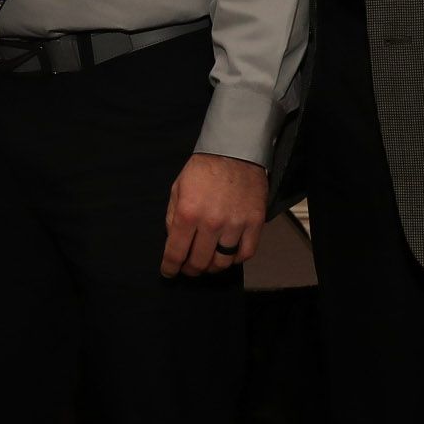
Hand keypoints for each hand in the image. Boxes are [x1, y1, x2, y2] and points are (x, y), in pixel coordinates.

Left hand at [160, 153, 266, 277]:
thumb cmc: (203, 169)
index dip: (170, 267)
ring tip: (207, 263)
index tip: (168, 272)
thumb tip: (174, 241)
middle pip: (199, 262)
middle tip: (188, 268)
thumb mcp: (177, 188)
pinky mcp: (254, 223)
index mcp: (187, 212)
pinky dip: (235, 260)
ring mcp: (235, 224)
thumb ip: (173, 217)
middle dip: (190, 270)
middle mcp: (211, 222)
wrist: (234, 151)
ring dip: (212, 267)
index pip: (176, 252)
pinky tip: (228, 254)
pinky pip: (245, 254)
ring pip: (222, 262)